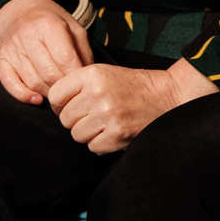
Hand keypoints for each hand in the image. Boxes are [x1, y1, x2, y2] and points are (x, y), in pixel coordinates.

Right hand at [0, 0, 93, 103]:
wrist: (20, 11)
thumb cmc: (50, 21)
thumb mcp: (73, 27)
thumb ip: (82, 51)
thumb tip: (87, 77)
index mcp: (48, 25)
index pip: (65, 58)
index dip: (76, 75)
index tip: (82, 83)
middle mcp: (28, 36)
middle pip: (49, 73)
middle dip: (63, 87)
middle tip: (71, 91)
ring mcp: (13, 49)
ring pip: (33, 81)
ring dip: (48, 93)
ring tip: (57, 93)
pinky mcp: (2, 60)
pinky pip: (10, 83)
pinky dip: (23, 95)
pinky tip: (36, 99)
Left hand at [44, 59, 217, 154]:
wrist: (167, 96)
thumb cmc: (132, 85)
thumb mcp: (103, 73)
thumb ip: (77, 85)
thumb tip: (52, 106)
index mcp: (92, 75)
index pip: (55, 96)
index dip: (61, 104)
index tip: (72, 105)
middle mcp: (97, 94)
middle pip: (65, 119)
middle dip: (77, 120)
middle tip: (93, 114)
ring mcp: (107, 116)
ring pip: (77, 135)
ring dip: (89, 133)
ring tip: (104, 123)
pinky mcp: (117, 135)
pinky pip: (93, 147)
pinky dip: (101, 143)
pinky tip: (113, 132)